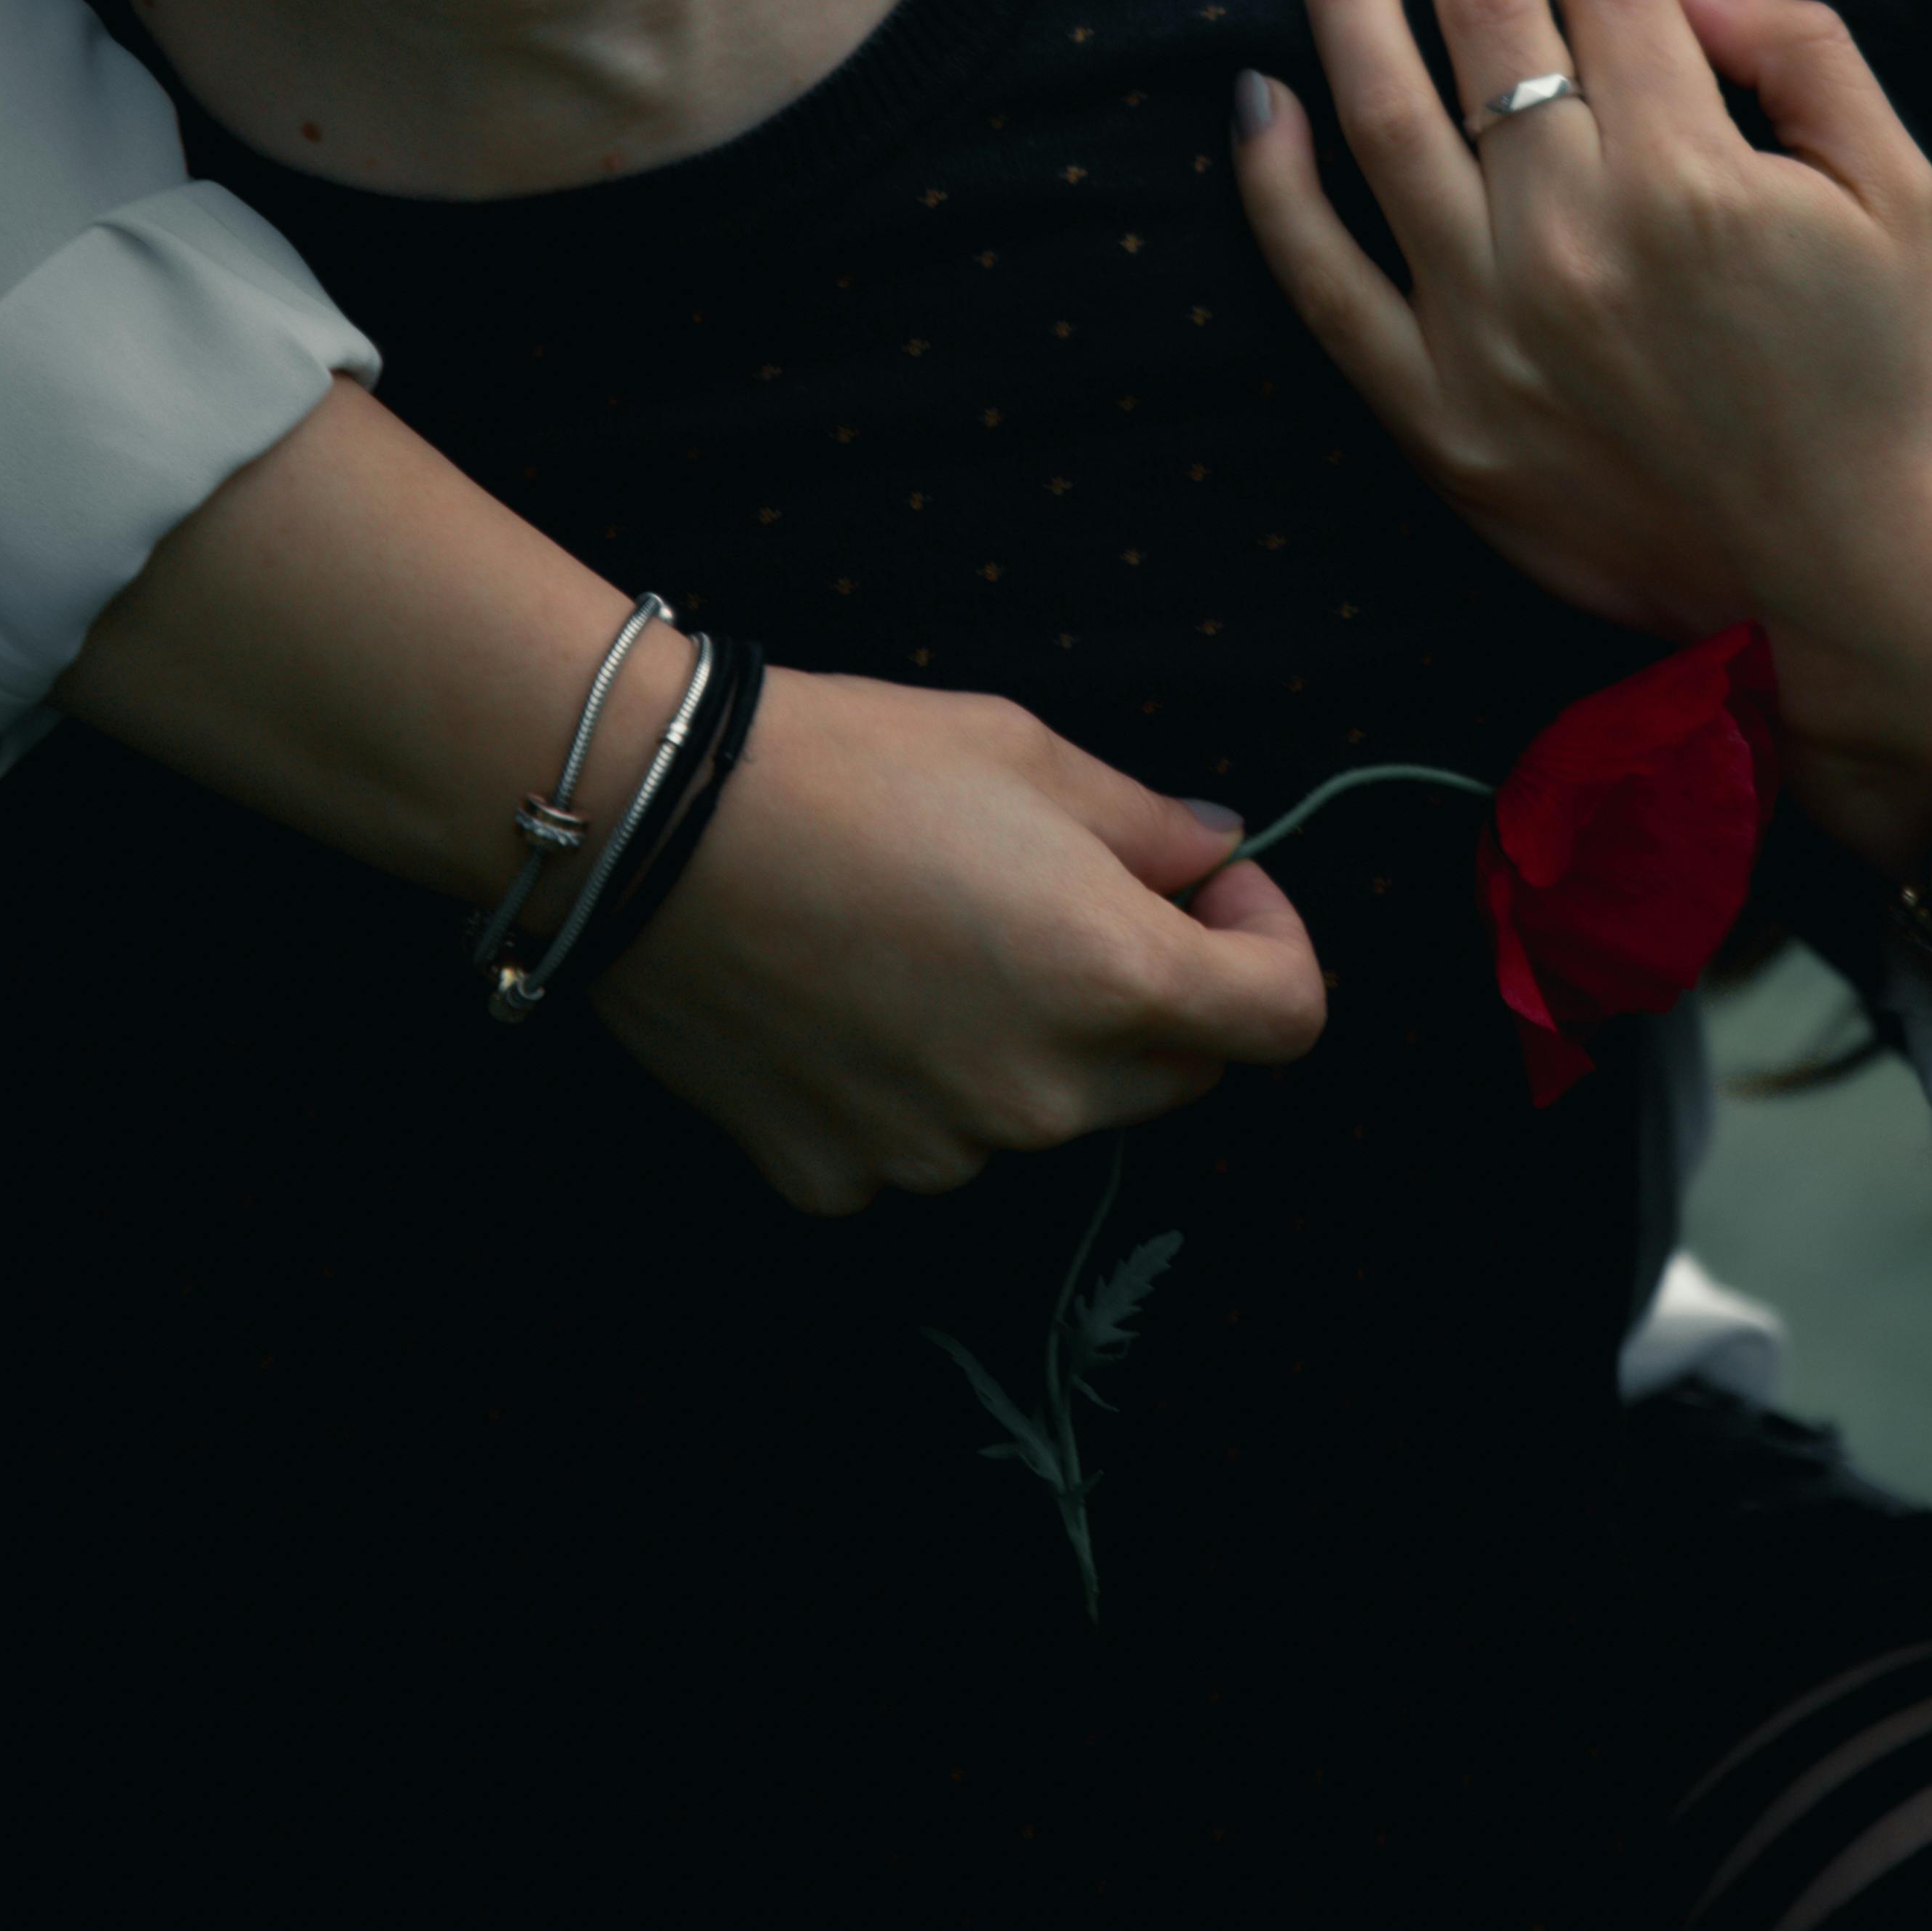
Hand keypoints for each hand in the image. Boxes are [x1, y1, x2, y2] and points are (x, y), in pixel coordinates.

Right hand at [594, 668, 1325, 1213]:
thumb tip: (1214, 855)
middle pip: (1176, 1076)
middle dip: (1160, 995)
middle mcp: (1042, 1097)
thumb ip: (1146, 825)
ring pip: (1042, 1112)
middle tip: (1072, 898)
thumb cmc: (844, 763)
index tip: (1213, 889)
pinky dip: (911, 1086)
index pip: (1286, 1017)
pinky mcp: (837, 1180)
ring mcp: (937, 1155)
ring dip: (1028, 1043)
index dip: (1271, 940)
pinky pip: (920, 1142)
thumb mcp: (1023, 750)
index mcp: (1113, 980)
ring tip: (928, 935)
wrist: (645, 825)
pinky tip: (846, 997)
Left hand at [1229, 0, 1931, 761]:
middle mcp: (1570, 237)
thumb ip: (1802, 50)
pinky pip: (1318, 280)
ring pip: (1381, 115)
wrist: (1834, 576)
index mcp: (1689, 175)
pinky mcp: (1432, 412)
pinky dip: (1273, 181)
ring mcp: (1485, 326)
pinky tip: (1257, 93)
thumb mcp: (1899, 186)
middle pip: (1482, 15)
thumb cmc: (1873, 374)